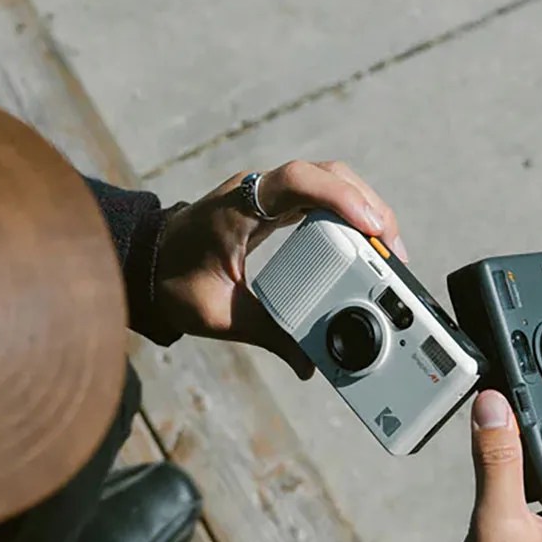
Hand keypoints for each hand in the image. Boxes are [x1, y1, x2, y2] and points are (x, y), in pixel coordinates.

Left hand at [153, 161, 404, 377]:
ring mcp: (269, 194)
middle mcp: (257, 190)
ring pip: (330, 182)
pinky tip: (366, 244)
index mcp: (239, 207)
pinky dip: (350, 215)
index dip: (340, 197)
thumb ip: (267, 335)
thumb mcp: (220, 316)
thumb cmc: (175, 283)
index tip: (370, 226)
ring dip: (364, 209)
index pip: (297, 181)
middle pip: (327, 175)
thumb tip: (309, 365)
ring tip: (388, 251)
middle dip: (369, 206)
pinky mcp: (276, 205)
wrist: (148, 263)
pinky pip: (322, 198)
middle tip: (393, 251)